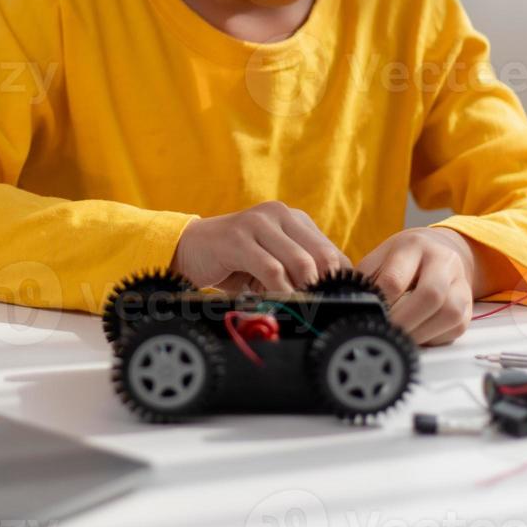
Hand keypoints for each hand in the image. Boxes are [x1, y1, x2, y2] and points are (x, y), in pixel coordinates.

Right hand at [171, 202, 351, 294]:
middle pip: (321, 255)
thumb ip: (296, 273)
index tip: (335, 306)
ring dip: (304, 292)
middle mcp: (279, 214)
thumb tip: (328, 299)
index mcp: (293, 218)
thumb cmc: (234, 261)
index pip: (331, 252)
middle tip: (320, 312)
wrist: (189, 249)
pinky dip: (280, 291)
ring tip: (302, 312)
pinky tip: (280, 305)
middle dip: (323, 288)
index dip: (337, 281)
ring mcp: (258, 222)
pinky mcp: (238, 237)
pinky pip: (271, 269)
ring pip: (299, 262)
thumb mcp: (271, 264)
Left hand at [356, 227, 475, 345]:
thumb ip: (366, 279)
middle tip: (385, 334)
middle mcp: (443, 261)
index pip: (395, 279)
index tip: (368, 318)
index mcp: (414, 246)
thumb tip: (349, 305)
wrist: (440, 249)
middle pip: (430, 295)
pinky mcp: (469, 304)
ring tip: (400, 338)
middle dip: (404, 321)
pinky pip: (456, 327)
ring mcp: (460, 282)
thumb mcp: (381, 256)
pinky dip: (434, 337)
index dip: (380, 304)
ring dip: (420, 333)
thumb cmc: (404, 257)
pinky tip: (418, 336)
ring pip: (449, 313)